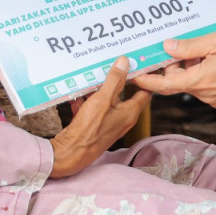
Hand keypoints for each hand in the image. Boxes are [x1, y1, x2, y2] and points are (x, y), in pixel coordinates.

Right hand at [49, 56, 151, 177]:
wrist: (70, 153)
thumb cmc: (90, 128)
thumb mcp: (103, 99)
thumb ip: (114, 80)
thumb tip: (125, 61)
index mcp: (130, 112)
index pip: (145, 92)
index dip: (143, 77)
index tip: (138, 62)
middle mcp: (122, 119)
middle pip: (124, 94)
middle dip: (117, 78)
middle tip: (113, 62)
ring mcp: (108, 123)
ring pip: (107, 100)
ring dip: (99, 88)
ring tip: (92, 72)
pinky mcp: (95, 127)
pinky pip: (93, 109)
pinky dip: (86, 99)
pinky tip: (76, 90)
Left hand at [132, 31, 215, 107]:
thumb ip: (190, 47)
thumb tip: (168, 47)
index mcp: (199, 82)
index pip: (164, 85)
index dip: (147, 81)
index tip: (133, 77)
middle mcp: (205, 95)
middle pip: (179, 82)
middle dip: (173, 66)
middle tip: (172, 46)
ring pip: (194, 83)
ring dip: (191, 68)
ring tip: (200, 46)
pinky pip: (208, 86)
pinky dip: (204, 73)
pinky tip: (215, 57)